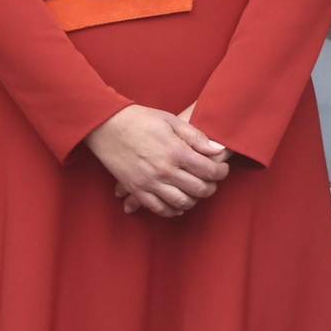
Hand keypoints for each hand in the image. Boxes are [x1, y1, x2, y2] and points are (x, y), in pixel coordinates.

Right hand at [86, 104, 228, 218]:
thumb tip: (217, 150)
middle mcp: (165, 171)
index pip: (209, 171)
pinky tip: (178, 205)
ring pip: (181, 203)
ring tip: (196, 191)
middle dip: (211, 187)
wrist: (108, 126)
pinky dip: (172, 210)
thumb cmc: (142, 119)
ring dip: (194, 200)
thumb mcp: (172, 121)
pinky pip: (159, 209)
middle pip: (198, 189)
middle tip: (212, 181)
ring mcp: (150, 183)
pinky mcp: (137, 190)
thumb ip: (196, 137)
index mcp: (176, 152)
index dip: (221, 173)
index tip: (223, 170)